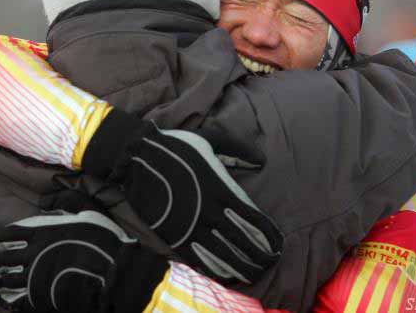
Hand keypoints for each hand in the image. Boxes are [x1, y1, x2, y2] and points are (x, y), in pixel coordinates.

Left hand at [0, 211, 167, 312]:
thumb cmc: (101, 238)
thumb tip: (47, 201)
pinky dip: (6, 301)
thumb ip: (68, 202)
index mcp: (42, 232)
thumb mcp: (88, 211)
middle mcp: (33, 253)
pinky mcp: (40, 296)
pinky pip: (14, 301)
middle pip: (1, 258)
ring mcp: (35, 276)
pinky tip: (5, 301)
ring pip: (4, 280)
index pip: (7, 234)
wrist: (111, 268)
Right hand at [82, 108, 283, 283]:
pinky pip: (201, 260)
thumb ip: (238, 149)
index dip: (270, 236)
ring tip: (255, 274)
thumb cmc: (176, 146)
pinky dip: (217, 270)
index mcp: (223, 189)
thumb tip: (261, 159)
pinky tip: (227, 275)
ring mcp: (193, 227)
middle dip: (261, 257)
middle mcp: (211, 212)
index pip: (255, 220)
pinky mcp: (175, 237)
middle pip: (244, 243)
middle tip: (270, 263)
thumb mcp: (211, 140)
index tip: (278, 244)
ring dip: (243, 268)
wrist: (137, 158)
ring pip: (225, 256)